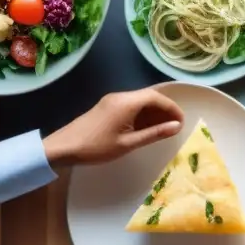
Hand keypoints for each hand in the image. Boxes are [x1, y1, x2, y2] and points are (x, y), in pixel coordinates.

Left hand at [42, 88, 183, 166]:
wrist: (62, 148)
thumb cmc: (96, 147)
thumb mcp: (128, 143)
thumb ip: (154, 133)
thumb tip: (177, 126)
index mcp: (127, 102)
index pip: (157, 98)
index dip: (172, 109)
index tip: (182, 123)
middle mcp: (121, 96)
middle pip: (150, 96)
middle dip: (165, 109)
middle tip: (174, 126)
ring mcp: (112, 100)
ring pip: (140, 101)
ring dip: (154, 112)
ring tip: (162, 129)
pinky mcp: (107, 106)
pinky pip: (131, 105)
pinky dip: (142, 114)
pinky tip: (145, 128)